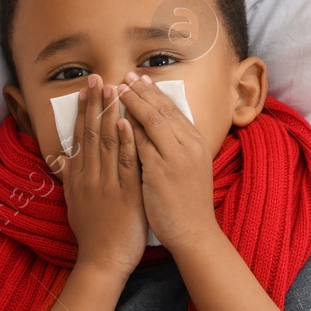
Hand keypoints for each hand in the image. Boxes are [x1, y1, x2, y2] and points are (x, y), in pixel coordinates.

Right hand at [61, 73, 146, 275]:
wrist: (102, 262)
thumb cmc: (92, 234)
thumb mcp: (74, 202)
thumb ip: (70, 178)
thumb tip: (62, 158)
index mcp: (79, 177)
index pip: (79, 136)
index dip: (83, 111)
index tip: (86, 89)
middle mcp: (89, 176)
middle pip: (90, 133)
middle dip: (94, 104)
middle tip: (97, 77)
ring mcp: (106, 184)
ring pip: (106, 143)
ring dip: (109, 114)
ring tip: (113, 89)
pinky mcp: (124, 194)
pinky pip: (125, 164)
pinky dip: (125, 142)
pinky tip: (126, 123)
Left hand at [117, 73, 217, 249]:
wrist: (194, 232)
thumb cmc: (188, 203)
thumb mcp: (189, 168)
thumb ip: (176, 146)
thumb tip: (157, 127)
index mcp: (195, 142)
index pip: (172, 109)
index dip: (153, 92)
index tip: (138, 79)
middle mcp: (188, 145)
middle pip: (161, 109)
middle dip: (141, 91)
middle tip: (123, 77)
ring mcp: (175, 157)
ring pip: (151, 121)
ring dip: (132, 103)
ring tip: (115, 89)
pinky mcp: (160, 172)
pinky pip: (141, 144)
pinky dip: (128, 129)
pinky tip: (115, 118)